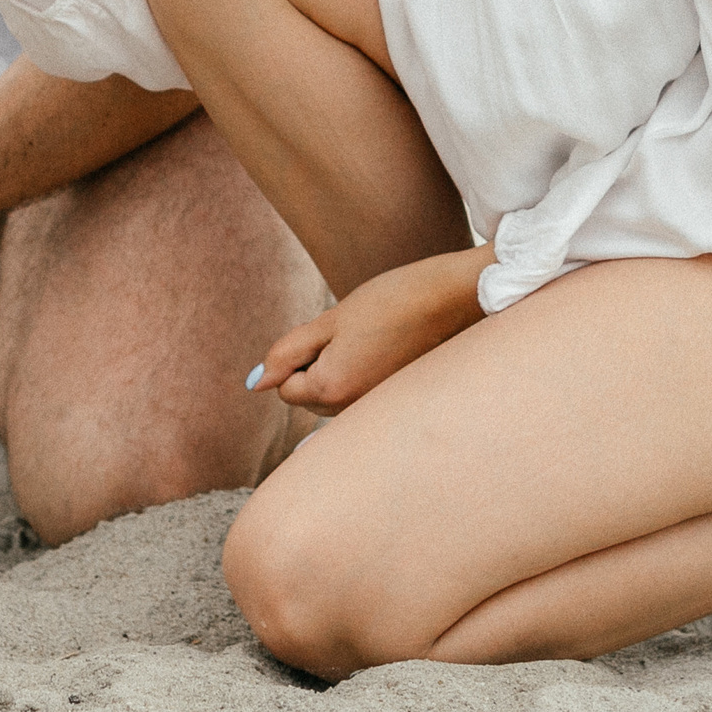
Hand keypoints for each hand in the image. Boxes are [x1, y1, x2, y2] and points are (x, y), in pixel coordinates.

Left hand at [250, 249, 488, 416]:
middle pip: (311, 398)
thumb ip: (288, 352)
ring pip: (338, 400)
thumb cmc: (391, 302)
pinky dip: (368, 380)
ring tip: (375, 344)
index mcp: (331, 389)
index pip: (285, 388)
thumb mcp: (330, 321)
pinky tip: (392, 356)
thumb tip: (256, 384)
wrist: (455, 299)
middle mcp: (355, 412)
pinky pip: (365, 401)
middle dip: (319, 369)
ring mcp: (380, 412)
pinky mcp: (400, 407)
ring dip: (343, 375)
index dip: (299, 355)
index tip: (331, 332)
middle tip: (354, 336)